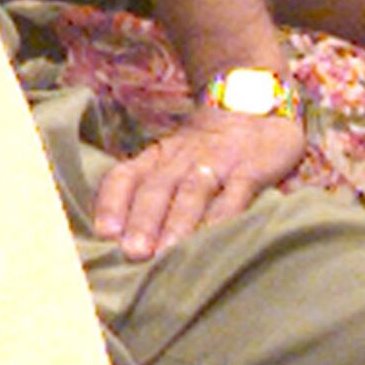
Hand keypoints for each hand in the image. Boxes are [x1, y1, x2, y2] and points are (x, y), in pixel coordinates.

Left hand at [90, 101, 304, 259]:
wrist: (260, 111)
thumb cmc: (208, 150)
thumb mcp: (174, 159)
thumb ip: (150, 188)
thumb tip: (115, 236)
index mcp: (157, 156)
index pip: (125, 175)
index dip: (112, 203)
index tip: (104, 233)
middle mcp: (182, 158)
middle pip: (156, 188)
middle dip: (142, 221)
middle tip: (132, 252)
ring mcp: (217, 162)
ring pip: (192, 193)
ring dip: (177, 224)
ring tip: (165, 253)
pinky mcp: (251, 169)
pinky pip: (235, 194)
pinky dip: (223, 216)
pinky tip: (213, 238)